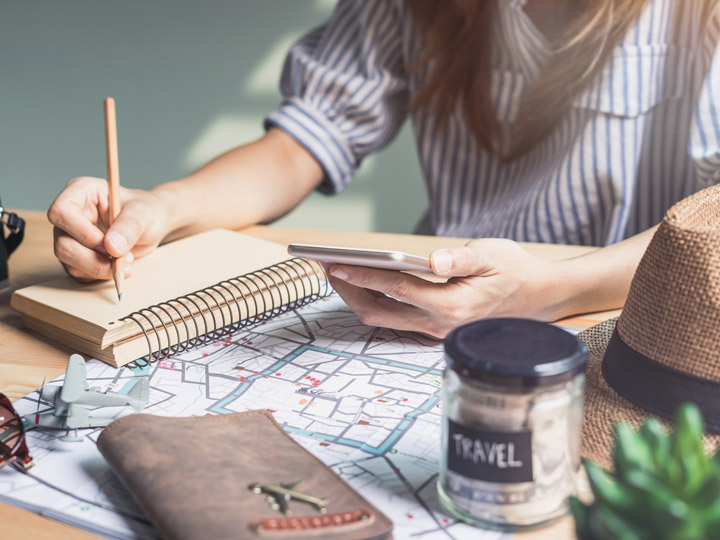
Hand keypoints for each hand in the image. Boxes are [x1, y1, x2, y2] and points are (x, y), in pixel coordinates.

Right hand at [48, 177, 168, 280]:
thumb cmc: (145, 211)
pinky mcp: (76, 254)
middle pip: (62, 242)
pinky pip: (78, 272)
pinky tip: (119, 267)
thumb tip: (111, 247)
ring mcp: (70, 235)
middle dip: (94, 258)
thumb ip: (129, 226)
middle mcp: (70, 213)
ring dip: (99, 268)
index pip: (61, 211)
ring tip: (126, 262)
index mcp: (81, 191)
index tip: (110, 245)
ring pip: (68, 260)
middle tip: (123, 259)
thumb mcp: (144, 213)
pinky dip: (99, 274)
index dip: (82, 233)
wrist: (151, 226)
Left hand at [326, 239, 566, 339]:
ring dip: (357, 296)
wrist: (538, 297)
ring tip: (336, 271)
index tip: (335, 264)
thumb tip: (433, 259)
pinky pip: (394, 318)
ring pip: (383, 318)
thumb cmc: (515, 270)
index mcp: (452, 305)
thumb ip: (461, 258)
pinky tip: (364, 281)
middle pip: (379, 312)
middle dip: (348, 290)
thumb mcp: (493, 255)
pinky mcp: (433, 327)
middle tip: (324, 265)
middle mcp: (439, 324)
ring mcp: (435, 330)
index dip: (364, 276)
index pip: (396, 290)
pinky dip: (374, 300)